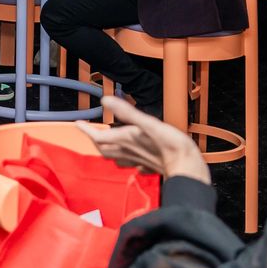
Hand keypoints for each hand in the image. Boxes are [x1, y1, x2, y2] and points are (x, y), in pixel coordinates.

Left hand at [80, 94, 210, 183]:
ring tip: (107, 143)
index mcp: (125, 140)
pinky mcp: (149, 166)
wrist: (188, 168)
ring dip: (108, 150)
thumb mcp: (149, 123)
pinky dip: (128, 160)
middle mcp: (128, 152)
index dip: (86, 129)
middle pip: (104, 149)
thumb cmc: (171, 146)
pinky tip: (132, 158)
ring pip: (116, 158)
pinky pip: (134, 164)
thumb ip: (127, 112)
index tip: (78, 123)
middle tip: (91, 133)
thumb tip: (106, 100)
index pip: (97, 136)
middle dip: (95, 140)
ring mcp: (138, 161)